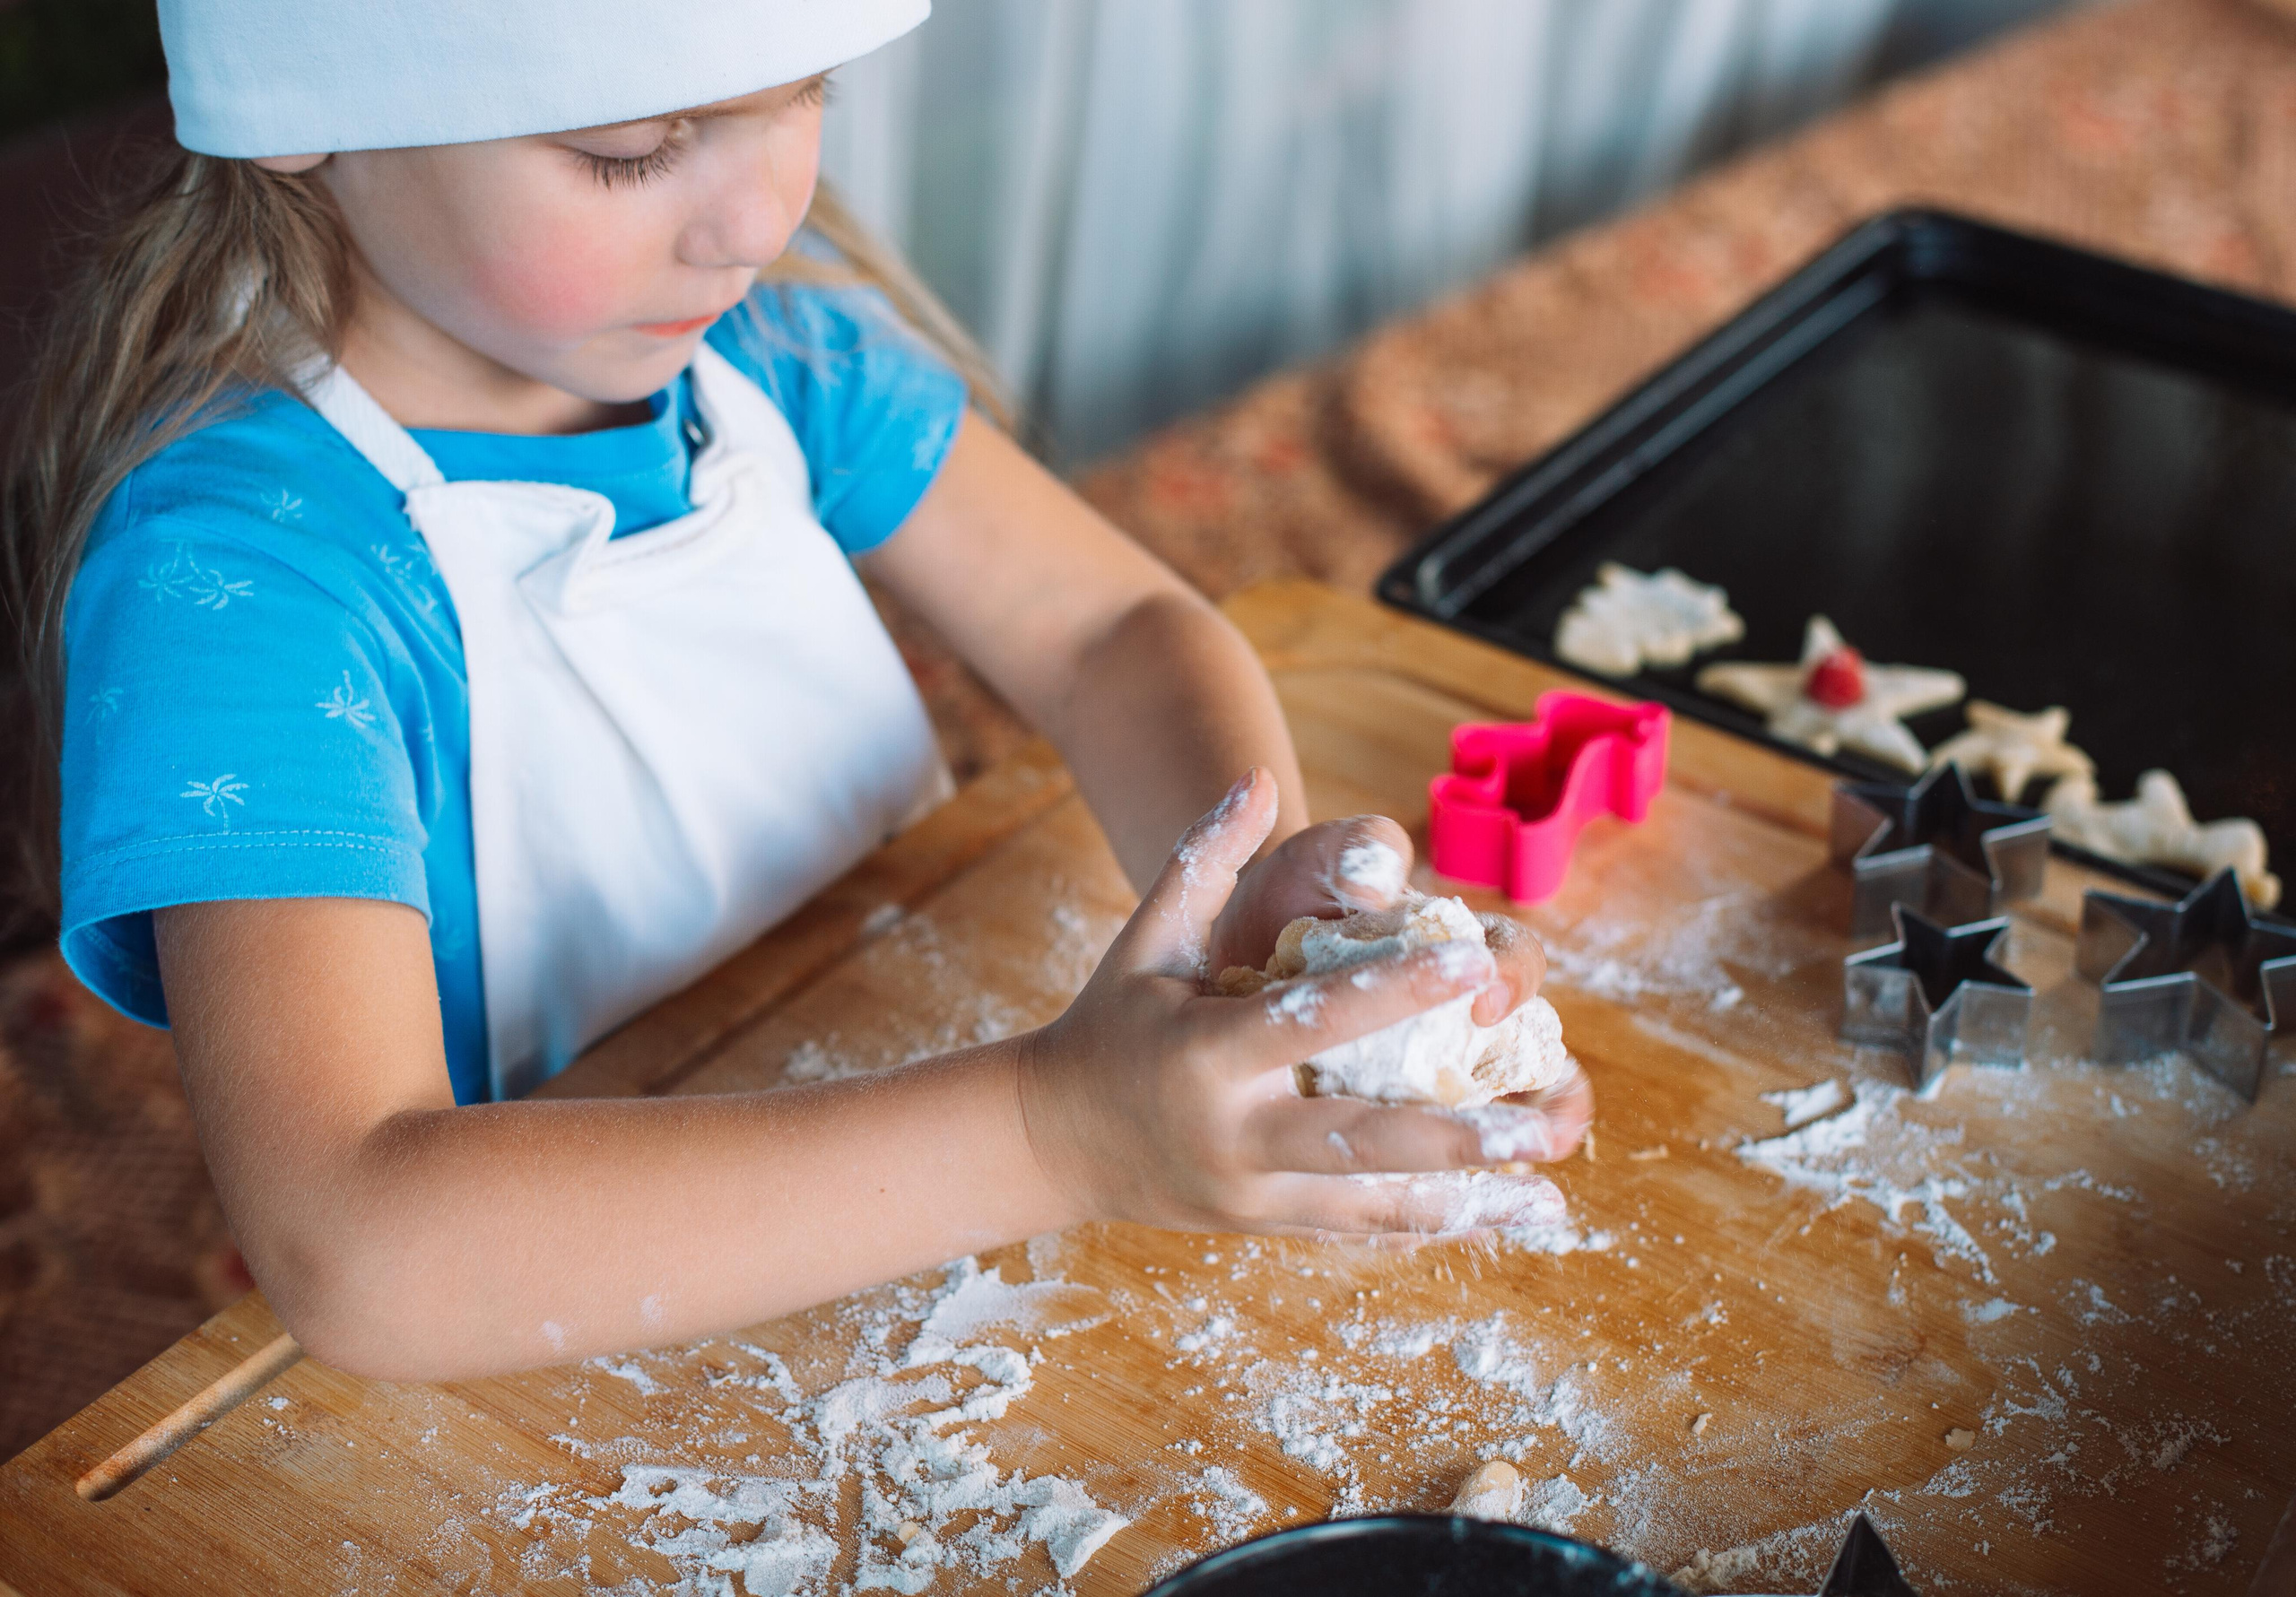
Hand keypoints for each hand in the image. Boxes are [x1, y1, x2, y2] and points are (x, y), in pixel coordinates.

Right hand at [1016, 769, 1567, 1238]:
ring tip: (1550, 1198)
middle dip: (1460, 1140)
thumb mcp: (1144, 938)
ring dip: (1468, 1204)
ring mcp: (1250, 1191)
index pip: (1315, 1019)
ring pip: (1373, 1204)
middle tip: (1545, 1125)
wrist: (1050, 1140)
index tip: (1476, 967)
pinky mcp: (1261, 1226)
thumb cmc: (1109, 1023)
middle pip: (1361, 1141)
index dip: (1399, 991)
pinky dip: (1430, 1227)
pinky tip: (1498, 1222)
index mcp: (1206, 1052)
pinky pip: (1358, 1230)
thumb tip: (1256, 777)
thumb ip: (1202, 858)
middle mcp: (1233, 1132)